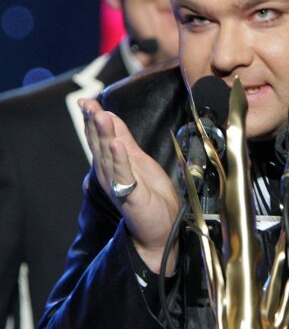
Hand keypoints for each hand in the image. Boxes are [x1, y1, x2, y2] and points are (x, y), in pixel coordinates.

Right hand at [79, 98, 179, 273]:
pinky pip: (123, 174)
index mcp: (111, 165)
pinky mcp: (130, 195)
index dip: (93, 119)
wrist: (162, 227)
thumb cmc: (151, 195)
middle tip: (88, 104)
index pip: (99, 138)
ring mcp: (118, 184)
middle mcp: (109, 174)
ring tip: (100, 115)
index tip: (86, 102)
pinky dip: (119, 159)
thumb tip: (110, 116)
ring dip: (104, 135)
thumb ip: (124, 139)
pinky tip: (116, 144)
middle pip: (99, 144)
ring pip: (108, 156)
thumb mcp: (139, 159)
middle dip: (94, 123)